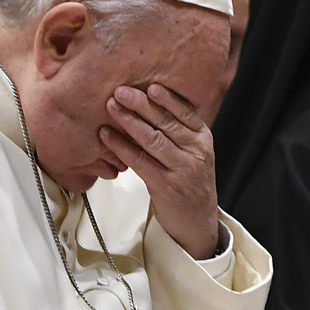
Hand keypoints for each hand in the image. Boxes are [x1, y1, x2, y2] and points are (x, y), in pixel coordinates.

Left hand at [101, 83, 220, 261]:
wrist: (197, 223)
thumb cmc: (189, 184)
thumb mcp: (192, 154)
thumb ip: (178, 132)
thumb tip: (148, 103)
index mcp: (203, 139)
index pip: (184, 112)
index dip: (165, 97)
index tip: (148, 85)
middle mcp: (196, 152)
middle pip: (166, 122)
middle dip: (141, 104)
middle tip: (120, 90)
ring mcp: (182, 169)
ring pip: (153, 139)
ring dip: (129, 121)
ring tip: (111, 107)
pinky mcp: (166, 186)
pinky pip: (140, 161)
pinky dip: (121, 146)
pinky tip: (107, 136)